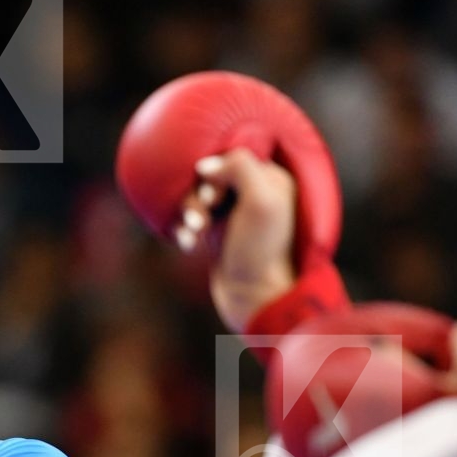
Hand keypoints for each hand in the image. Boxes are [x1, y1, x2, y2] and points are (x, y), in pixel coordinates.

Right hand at [187, 148, 298, 332]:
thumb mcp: (261, 200)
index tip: (216, 198)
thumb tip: (204, 166)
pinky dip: (184, 229)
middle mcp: (254, 194)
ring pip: (197, 198)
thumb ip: (239, 166)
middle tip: (202, 220)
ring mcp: (233, 215)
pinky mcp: (216, 235)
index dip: (217, 174)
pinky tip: (187, 245)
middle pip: (210, 177)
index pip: (232, 157)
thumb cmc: (263, 250)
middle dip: (199, 197)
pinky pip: (190, 219)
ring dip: (189, 212)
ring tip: (193, 233)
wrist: (256, 298)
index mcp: (272, 179)